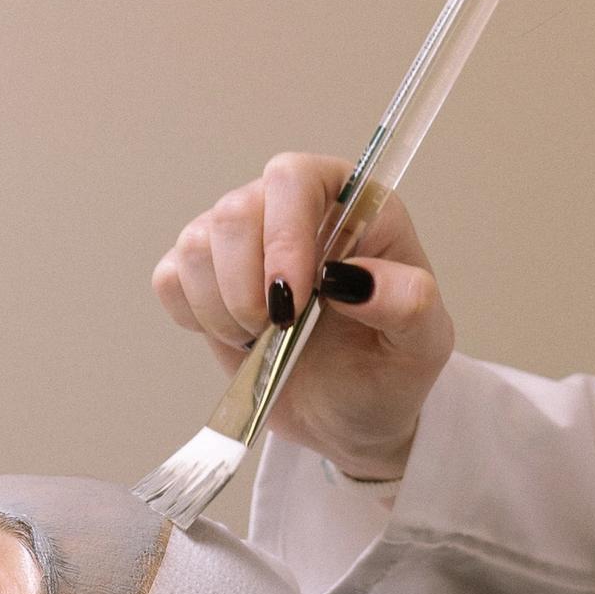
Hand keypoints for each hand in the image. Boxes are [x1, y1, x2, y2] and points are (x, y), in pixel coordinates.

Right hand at [151, 152, 455, 480]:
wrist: (350, 416)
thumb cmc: (390, 369)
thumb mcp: (423, 345)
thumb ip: (408, 303)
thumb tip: (352, 279)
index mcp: (350, 205)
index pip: (295, 178)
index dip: (283, 233)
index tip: (292, 300)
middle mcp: (290, 209)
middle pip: (234, 210)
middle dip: (247, 285)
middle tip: (281, 331)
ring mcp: (242, 241)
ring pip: (197, 243)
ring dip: (223, 307)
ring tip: (264, 338)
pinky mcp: (204, 277)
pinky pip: (171, 277)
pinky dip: (195, 315)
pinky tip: (236, 337)